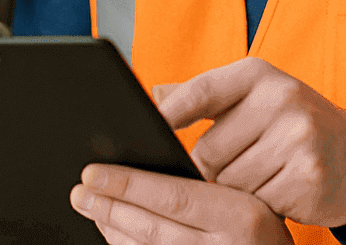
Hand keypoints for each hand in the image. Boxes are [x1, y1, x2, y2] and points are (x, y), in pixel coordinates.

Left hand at [71, 163, 292, 244]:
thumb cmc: (264, 214)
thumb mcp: (251, 184)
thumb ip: (211, 158)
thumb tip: (156, 114)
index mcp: (244, 213)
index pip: (174, 196)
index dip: (130, 184)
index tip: (94, 172)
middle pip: (156, 226)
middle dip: (111, 206)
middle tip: (80, 190)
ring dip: (115, 228)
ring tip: (90, 206)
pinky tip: (113, 232)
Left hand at [155, 57, 345, 228]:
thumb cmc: (291, 124)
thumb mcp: (253, 97)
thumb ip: (205, 96)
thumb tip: (153, 95)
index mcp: (258, 74)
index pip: (201, 91)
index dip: (171, 112)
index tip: (147, 130)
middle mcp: (280, 98)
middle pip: (209, 151)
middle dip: (212, 168)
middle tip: (237, 164)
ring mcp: (297, 137)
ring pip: (231, 182)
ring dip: (237, 190)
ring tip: (262, 176)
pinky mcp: (308, 175)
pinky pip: (259, 203)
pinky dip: (262, 205)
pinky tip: (280, 190)